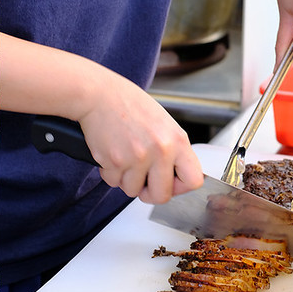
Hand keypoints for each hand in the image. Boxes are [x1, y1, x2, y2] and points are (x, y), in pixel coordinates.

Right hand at [0, 32, 203, 203]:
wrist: (99, 95)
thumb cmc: (128, 105)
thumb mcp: (162, 123)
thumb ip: (172, 150)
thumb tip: (174, 176)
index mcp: (177, 140)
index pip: (193, 180)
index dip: (180, 187)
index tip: (170, 183)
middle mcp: (160, 151)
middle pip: (161, 195)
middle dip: (149, 193)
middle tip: (143, 182)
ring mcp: (137, 158)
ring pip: (133, 191)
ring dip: (126, 180)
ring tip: (124, 160)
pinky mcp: (114, 162)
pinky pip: (114, 182)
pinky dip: (110, 173)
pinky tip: (112, 155)